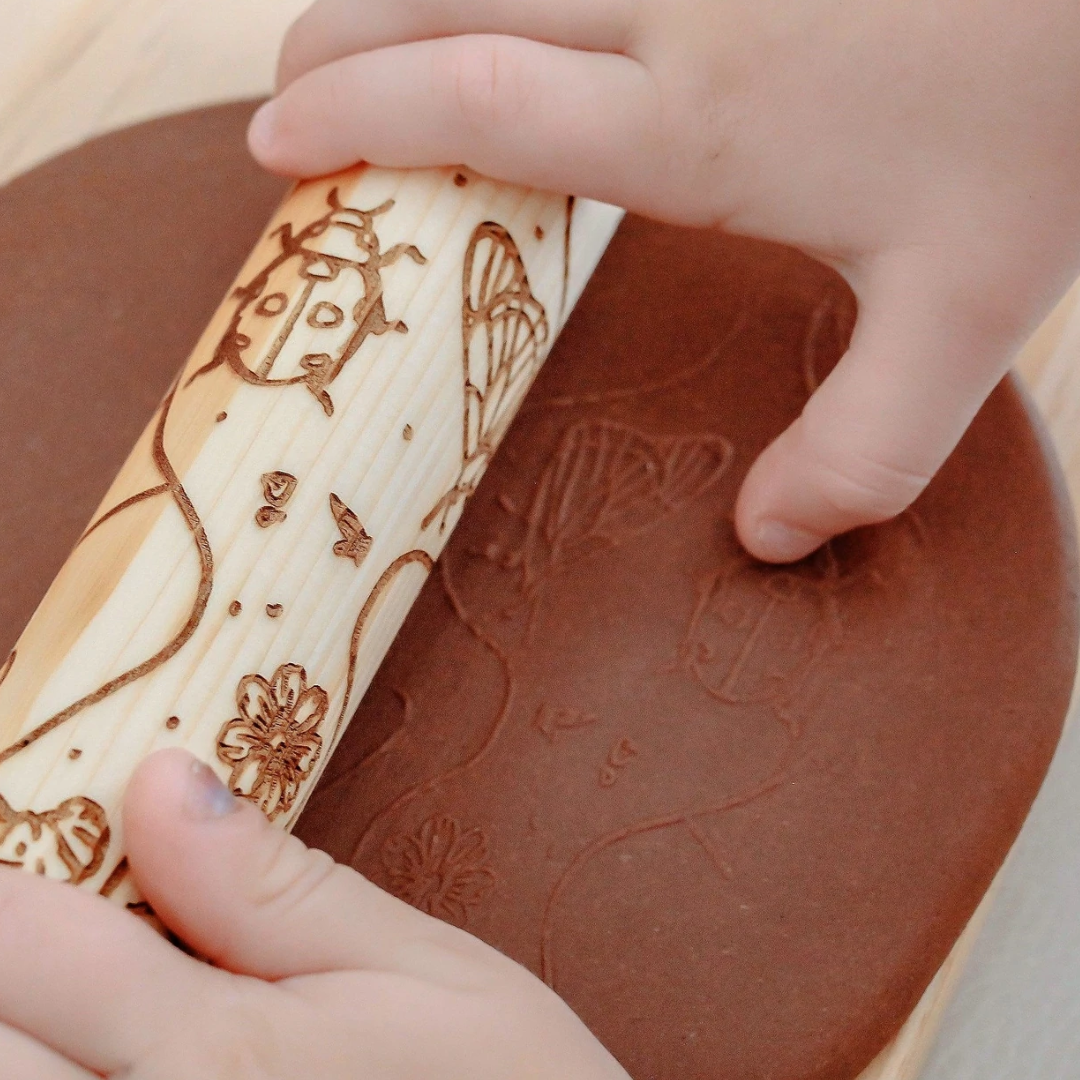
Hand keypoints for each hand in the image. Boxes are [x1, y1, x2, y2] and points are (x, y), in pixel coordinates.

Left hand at [0, 750, 627, 1078]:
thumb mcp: (425, 974)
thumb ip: (275, 888)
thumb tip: (158, 781)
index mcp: (216, 1059)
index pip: (19, 943)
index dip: (4, 881)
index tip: (32, 848)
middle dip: (6, 968)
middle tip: (54, 931)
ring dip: (15, 1034)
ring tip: (76, 994)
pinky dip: (47, 1079)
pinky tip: (91, 1055)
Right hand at [247, 0, 1079, 561]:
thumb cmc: (1055, 118)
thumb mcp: (963, 321)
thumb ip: (859, 452)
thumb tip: (767, 540)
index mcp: (696, 123)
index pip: (475, 100)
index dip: (357, 116)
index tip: (275, 147)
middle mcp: (674, 8)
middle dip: (341, 35)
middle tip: (290, 96)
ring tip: (363, 42)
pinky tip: (511, 13)